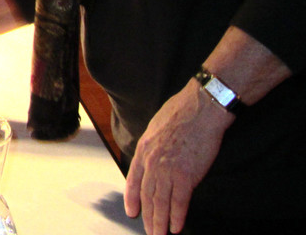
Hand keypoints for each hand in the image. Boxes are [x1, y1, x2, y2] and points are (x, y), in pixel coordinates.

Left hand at [124, 80, 233, 234]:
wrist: (200, 110)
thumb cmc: (180, 114)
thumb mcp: (155, 128)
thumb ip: (152, 146)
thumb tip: (151, 156)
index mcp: (144, 150)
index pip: (134, 180)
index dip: (132, 199)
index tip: (132, 213)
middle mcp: (152, 162)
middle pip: (147, 195)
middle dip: (147, 216)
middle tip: (149, 231)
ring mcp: (168, 169)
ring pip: (160, 202)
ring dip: (160, 222)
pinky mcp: (187, 175)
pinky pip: (179, 201)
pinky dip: (177, 216)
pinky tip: (176, 227)